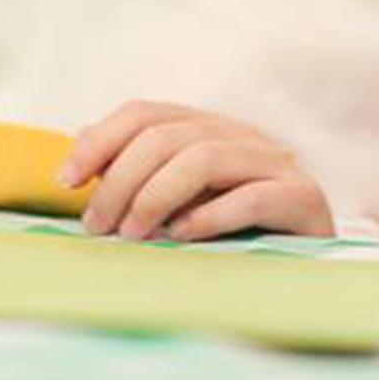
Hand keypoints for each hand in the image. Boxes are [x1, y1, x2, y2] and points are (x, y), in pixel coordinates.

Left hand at [62, 101, 333, 242]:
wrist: (312, 267)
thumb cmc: (237, 233)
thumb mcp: (181, 198)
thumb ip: (138, 167)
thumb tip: (81, 138)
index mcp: (210, 128)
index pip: (146, 112)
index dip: (101, 140)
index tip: (66, 180)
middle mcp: (242, 135)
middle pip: (166, 135)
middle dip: (120, 180)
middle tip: (98, 226)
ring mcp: (276, 163)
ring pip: (203, 157)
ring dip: (155, 196)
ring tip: (132, 235)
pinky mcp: (302, 198)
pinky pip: (250, 196)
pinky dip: (208, 216)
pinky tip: (181, 237)